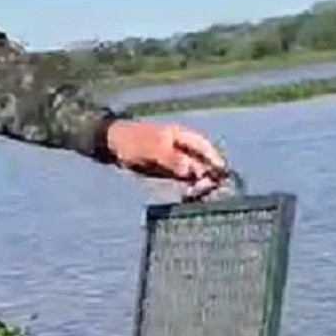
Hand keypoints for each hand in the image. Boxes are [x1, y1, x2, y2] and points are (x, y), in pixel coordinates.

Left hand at [104, 119, 227, 197]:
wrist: (116, 146)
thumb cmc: (134, 142)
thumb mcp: (151, 149)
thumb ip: (170, 158)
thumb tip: (188, 169)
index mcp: (183, 137)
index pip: (206, 149)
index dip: (215, 161)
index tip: (220, 176)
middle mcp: (185, 149)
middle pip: (205, 163)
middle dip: (210, 176)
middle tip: (208, 191)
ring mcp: (180, 161)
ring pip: (198, 174)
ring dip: (202, 185)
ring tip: (199, 196)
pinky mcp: (172, 173)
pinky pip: (188, 182)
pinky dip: (192, 189)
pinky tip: (190, 198)